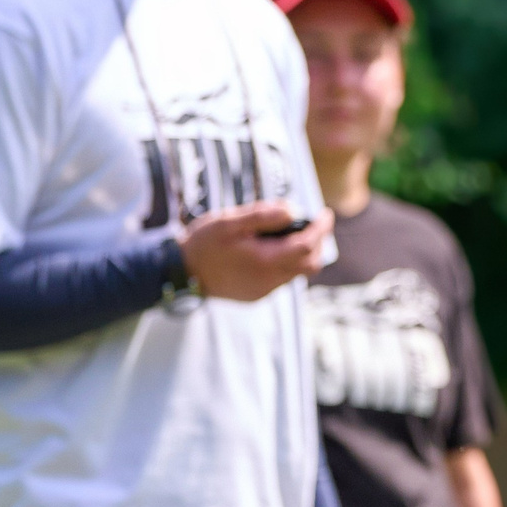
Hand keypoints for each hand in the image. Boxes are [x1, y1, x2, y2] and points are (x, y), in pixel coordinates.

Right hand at [180, 202, 331, 302]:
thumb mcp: (229, 222)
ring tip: (290, 233)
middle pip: (310, 263)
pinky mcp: (256, 295)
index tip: (325, 213)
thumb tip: (294, 210)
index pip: (307, 245)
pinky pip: (282, 279)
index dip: (321, 229)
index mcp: (265, 261)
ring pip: (298, 273)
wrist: (181, 273)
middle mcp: (269, 280)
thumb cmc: (204, 243)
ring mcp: (263, 291)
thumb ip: (262, 216)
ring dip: (302, 253)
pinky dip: (287, 263)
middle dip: (317, 242)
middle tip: (311, 223)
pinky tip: (272, 249)